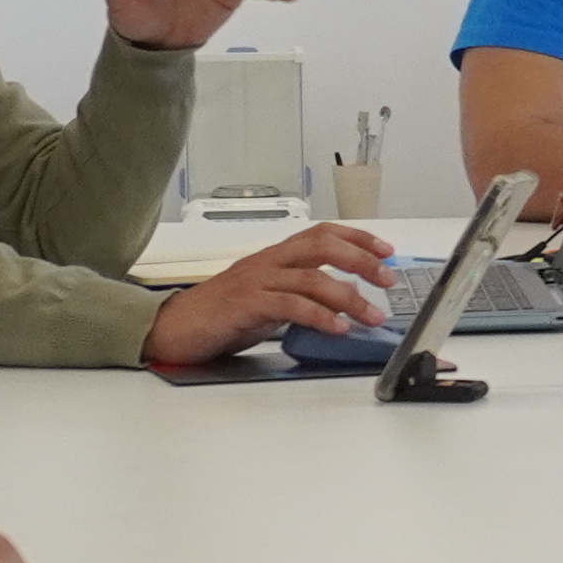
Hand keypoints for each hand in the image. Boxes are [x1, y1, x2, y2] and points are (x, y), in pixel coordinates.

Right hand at [140, 223, 395, 367]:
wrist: (174, 328)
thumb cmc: (221, 315)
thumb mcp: (269, 299)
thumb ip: (301, 296)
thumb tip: (342, 305)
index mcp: (274, 257)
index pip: (322, 233)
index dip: (357, 237)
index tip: (385, 250)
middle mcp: (268, 262)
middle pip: (322, 246)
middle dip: (361, 259)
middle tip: (387, 278)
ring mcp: (256, 281)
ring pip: (311, 277)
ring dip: (349, 296)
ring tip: (372, 315)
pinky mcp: (246, 304)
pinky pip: (290, 305)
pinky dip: (319, 316)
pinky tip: (338, 327)